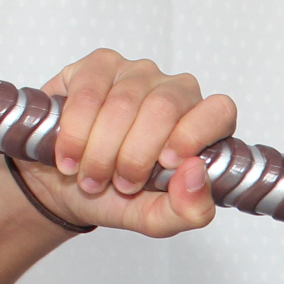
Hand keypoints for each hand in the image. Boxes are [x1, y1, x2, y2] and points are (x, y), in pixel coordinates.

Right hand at [20, 48, 237, 237]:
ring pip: (123, 103)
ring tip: (91, 177)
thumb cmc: (116, 196)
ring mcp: (137, 73)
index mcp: (201, 125)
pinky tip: (70, 155)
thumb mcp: (155, 218)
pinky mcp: (98, 66)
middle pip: (164, 107)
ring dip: (100, 151)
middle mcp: (175, 91)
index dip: (194, 135)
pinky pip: (89, 92)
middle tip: (120, 184)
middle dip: (135, 155)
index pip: (219, 111)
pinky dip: (76, 131)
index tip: (167, 163)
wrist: (63, 186)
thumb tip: (196, 174)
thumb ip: (189, 210)